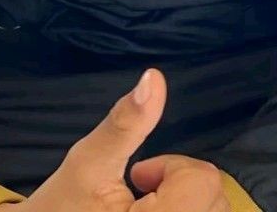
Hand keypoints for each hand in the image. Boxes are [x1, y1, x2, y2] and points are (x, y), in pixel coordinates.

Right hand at [0, 68, 228, 211]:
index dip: (172, 167)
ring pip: (213, 211)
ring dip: (188, 202)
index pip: (203, 182)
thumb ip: (126, 122)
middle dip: (182, 184)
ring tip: (147, 206)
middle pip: (214, 198)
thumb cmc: (62, 206)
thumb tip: (154, 78)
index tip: (139, 174)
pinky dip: (189, 211)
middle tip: (142, 189)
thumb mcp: (88, 161)